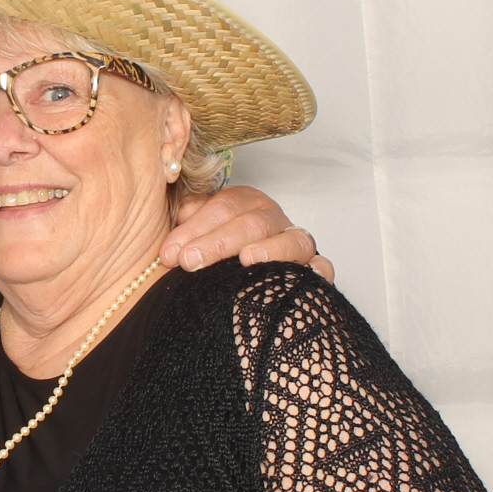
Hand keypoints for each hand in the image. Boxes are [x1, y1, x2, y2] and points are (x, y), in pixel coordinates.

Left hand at [158, 184, 333, 281]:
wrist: (236, 287)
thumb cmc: (211, 258)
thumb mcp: (195, 234)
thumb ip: (188, 220)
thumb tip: (183, 213)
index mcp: (245, 204)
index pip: (222, 207)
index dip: (194, 228)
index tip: (169, 252)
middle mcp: (273, 220)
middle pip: (252, 223)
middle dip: (217, 242)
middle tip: (189, 261)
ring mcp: (296, 244)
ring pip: (291, 240)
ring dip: (269, 249)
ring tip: (246, 260)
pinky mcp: (313, 271)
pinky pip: (323, 267)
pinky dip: (318, 270)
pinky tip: (306, 275)